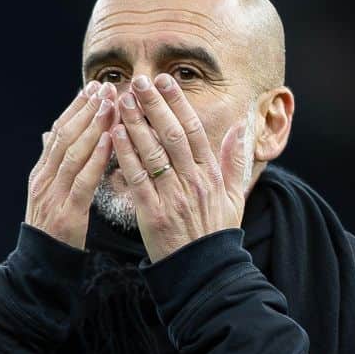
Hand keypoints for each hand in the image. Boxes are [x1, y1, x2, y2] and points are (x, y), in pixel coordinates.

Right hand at [25, 81, 118, 249]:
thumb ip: (53, 165)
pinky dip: (96, 158)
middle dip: (85, 109)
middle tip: (105, 86)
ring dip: (93, 126)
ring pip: (73, 152)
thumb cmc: (53, 230)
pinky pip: (83, 180)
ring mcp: (53, 195)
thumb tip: (51, 132)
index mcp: (41, 173)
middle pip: (65, 135)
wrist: (41, 268)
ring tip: (110, 104)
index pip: (58, 132)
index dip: (75, 108)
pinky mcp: (67, 213)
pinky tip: (109, 141)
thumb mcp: (50, 194)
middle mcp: (44, 179)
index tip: (93, 87)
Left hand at [109, 73, 248, 262]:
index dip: (178, 103)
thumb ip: (235, 161)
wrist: (204, 273)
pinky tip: (114, 134)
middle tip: (139, 80)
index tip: (165, 81)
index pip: (194, 130)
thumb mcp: (234, 197)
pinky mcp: (153, 213)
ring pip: (152, 151)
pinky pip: (137, 178)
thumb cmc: (216, 234)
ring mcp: (173, 197)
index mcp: (211, 176)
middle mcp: (193, 182)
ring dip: (135, 122)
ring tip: (122, 99)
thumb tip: (241, 128)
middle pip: (172, 134)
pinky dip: (125, 154)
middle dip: (154, 104)